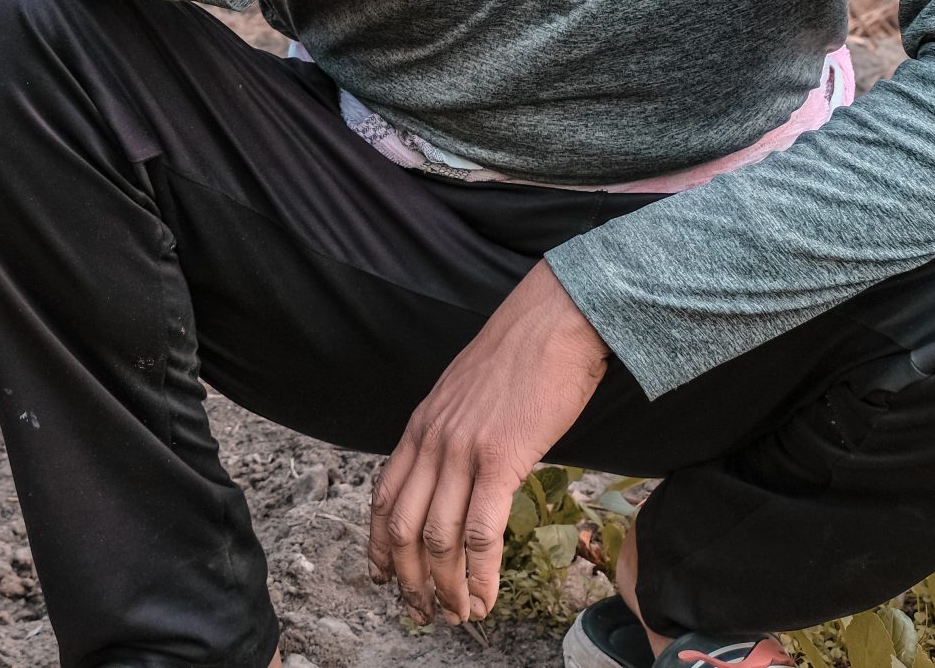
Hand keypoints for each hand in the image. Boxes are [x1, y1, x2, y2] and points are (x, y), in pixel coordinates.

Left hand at [370, 262, 609, 624]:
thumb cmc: (522, 354)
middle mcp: (432, 440)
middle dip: (408, 579)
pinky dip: (479, 573)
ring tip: (458, 614)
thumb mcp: (465, 391)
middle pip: (402, 526)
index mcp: (421, 425)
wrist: (555, 319)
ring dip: (445, 587)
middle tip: (423, 612)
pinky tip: (485, 596)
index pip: (383, 495)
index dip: (380, 545)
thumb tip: (456, 468)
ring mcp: (463, 450)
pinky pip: (480, 531)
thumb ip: (451, 430)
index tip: (383, 577)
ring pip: (437, 538)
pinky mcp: (501, 459)